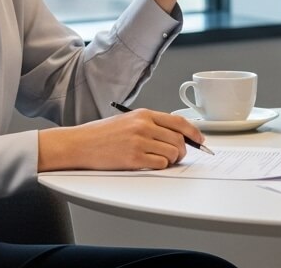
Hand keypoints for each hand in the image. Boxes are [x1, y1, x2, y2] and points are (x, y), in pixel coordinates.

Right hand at [37, 108, 203, 171]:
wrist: (79, 143)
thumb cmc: (102, 134)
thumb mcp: (128, 121)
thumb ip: (151, 125)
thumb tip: (176, 136)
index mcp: (144, 114)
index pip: (179, 122)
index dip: (194, 132)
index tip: (200, 141)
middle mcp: (144, 126)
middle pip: (179, 139)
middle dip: (183, 150)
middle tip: (177, 156)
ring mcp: (139, 142)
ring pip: (172, 152)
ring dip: (171, 160)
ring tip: (160, 160)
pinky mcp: (133, 158)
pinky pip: (160, 164)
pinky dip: (160, 166)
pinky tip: (150, 164)